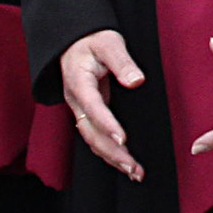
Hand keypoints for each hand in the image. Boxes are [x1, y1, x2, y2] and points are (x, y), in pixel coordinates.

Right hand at [61, 28, 148, 180]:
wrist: (75, 41)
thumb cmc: (93, 39)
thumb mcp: (109, 42)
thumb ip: (122, 62)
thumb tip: (137, 81)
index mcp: (79, 82)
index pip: (92, 107)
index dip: (107, 124)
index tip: (123, 139)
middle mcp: (76, 100)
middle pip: (90, 132)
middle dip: (111, 151)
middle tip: (133, 167)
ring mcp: (80, 109)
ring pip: (92, 139)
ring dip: (112, 158)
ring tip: (135, 173)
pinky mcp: (88, 113)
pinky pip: (96, 137)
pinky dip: (110, 152)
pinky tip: (126, 164)